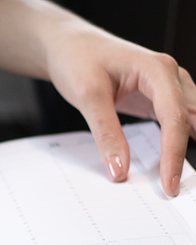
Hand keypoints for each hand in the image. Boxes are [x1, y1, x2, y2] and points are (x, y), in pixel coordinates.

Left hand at [46, 28, 195, 195]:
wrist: (69, 46)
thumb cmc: (78, 60)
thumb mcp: (88, 97)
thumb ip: (106, 134)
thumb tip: (119, 169)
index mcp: (156, 70)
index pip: (174, 118)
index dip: (173, 154)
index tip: (168, 184)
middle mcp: (169, 76)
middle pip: (190, 120)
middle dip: (187, 155)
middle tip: (177, 189)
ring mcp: (167, 86)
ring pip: (189, 121)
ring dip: (186, 149)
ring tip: (178, 180)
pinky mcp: (159, 97)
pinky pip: (177, 121)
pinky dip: (178, 142)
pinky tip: (173, 163)